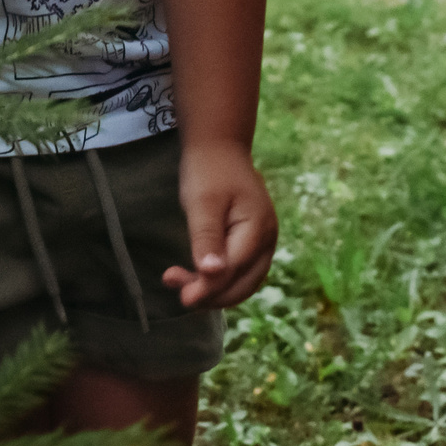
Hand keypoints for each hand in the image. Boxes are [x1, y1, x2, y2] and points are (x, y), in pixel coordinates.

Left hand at [162, 138, 276, 309]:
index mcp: (258, 229)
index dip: (209, 288)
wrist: (219, 148)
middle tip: (178, 292)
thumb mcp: (202, 202)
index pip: (234, 270)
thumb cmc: (209, 171)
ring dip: (214, 290)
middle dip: (212, 294)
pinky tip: (195, 277)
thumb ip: (207, 238)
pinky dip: (219, 280)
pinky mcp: (253, 243)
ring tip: (179, 283)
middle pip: (243, 283)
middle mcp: (267, 241)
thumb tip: (211, 273)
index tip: (183, 297)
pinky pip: (240, 272)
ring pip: (242, 282)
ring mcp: (263, 243)